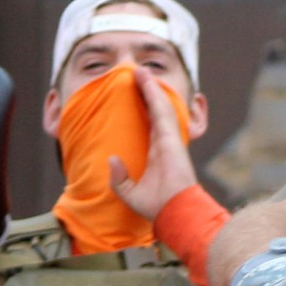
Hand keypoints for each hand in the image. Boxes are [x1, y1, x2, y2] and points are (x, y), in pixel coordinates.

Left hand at [106, 70, 199, 220]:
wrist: (174, 214)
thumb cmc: (157, 207)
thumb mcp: (130, 193)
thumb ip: (120, 179)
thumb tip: (111, 160)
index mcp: (157, 154)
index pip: (149, 124)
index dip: (144, 108)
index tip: (136, 94)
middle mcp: (164, 143)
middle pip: (154, 111)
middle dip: (147, 92)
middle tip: (138, 75)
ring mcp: (168, 139)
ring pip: (158, 106)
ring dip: (149, 87)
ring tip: (140, 71)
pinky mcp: (170, 138)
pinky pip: (160, 111)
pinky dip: (154, 94)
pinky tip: (146, 81)